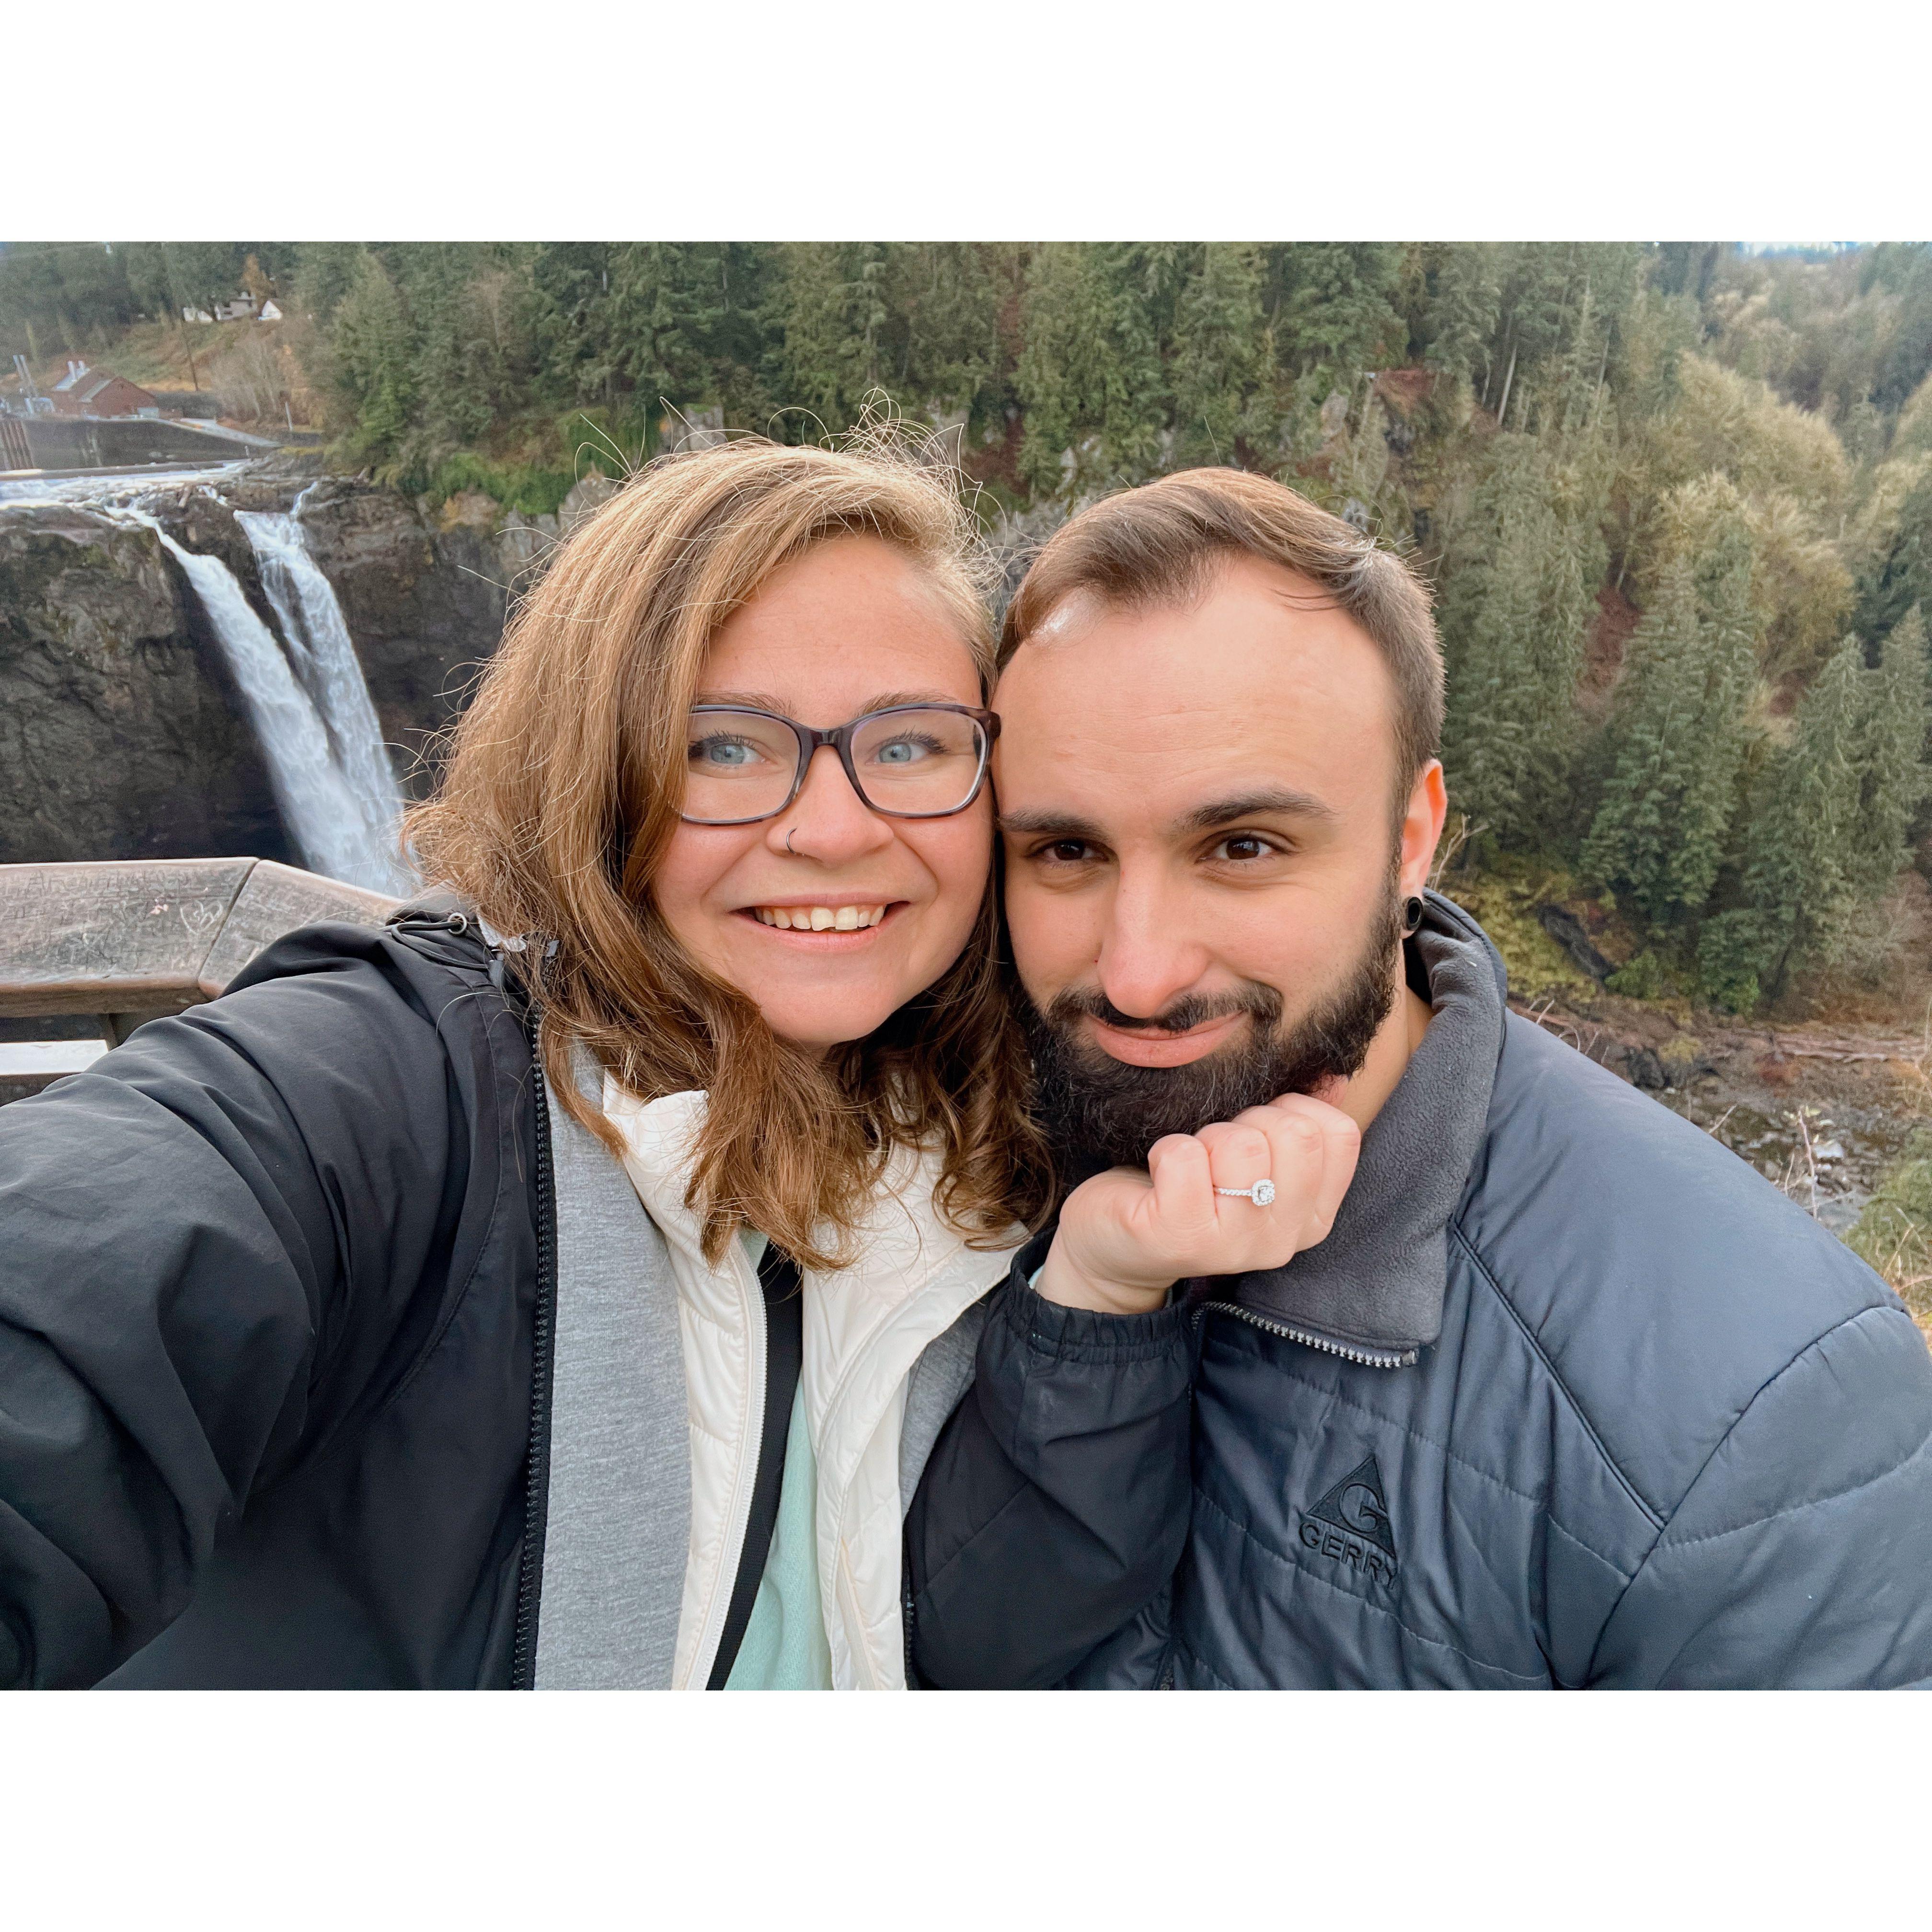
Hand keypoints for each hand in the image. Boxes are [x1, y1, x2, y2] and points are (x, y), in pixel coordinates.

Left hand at [1035, 1095, 1361, 1316]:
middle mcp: (1281, 1240)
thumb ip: (1298, 1124)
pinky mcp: (1178, 1236)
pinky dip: (1166, 1148)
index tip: (1256, 1129)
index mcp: (1311, 1217)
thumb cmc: (1191, 1185)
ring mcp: (1232, 1245)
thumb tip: (1332, 1076)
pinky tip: (1160, 1173)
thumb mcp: (1253, 1158)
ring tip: (1190, 1164)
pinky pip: (1184, 1156)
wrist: (1116, 1242)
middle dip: (1249, 1120)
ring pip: (1242, 1145)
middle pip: (1296, 1134)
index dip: (1294, 1109)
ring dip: (1206, 1137)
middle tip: (1216, 1148)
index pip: (1339, 1134)